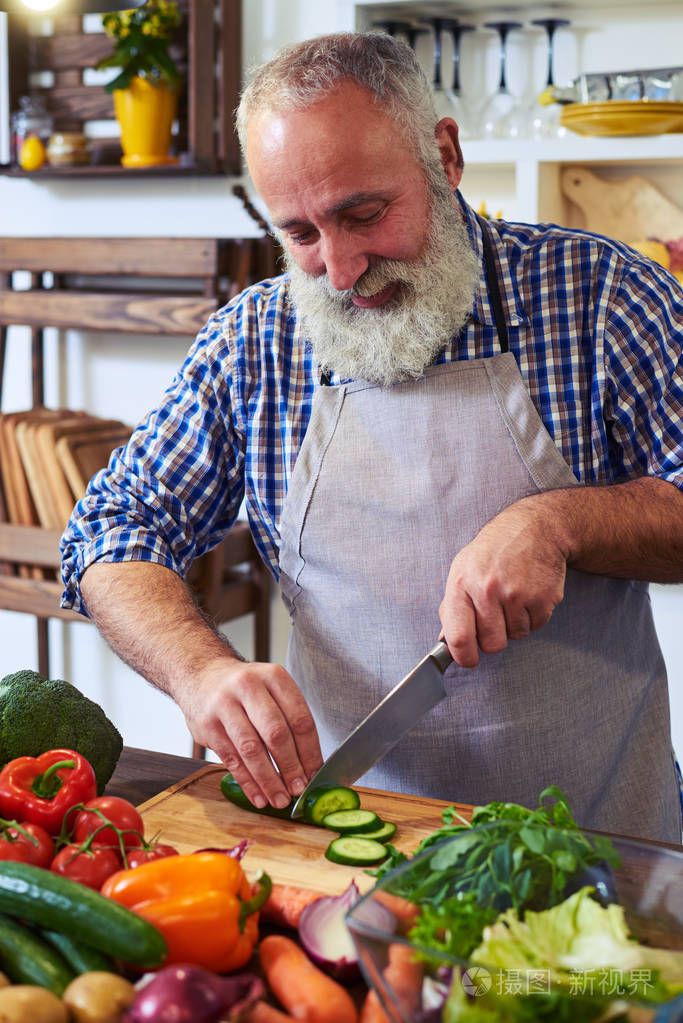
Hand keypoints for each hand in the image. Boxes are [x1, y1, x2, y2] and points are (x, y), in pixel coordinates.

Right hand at [180, 660, 322, 809]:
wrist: (201, 675)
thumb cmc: (245, 690)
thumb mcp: (271, 689)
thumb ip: (289, 719)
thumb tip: (309, 765)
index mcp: (274, 677)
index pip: (300, 718)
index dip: (310, 751)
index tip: (314, 774)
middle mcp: (249, 686)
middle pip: (276, 733)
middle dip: (290, 767)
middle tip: (298, 789)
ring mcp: (225, 705)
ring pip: (251, 749)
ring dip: (268, 780)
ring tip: (279, 799)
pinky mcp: (207, 725)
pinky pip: (231, 759)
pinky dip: (247, 782)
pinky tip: (258, 796)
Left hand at [440, 496, 567, 667]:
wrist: (535, 529)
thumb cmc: (494, 551)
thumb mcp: (463, 569)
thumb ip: (453, 606)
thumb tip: (447, 641)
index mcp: (462, 584)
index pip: (458, 636)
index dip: (464, 656)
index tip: (469, 659)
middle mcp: (488, 590)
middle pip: (491, 644)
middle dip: (494, 638)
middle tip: (496, 617)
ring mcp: (517, 594)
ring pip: (516, 636)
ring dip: (515, 624)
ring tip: (514, 596)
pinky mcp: (543, 598)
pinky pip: (536, 626)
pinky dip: (533, 616)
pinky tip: (529, 593)